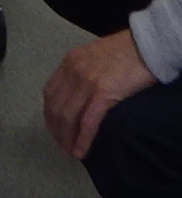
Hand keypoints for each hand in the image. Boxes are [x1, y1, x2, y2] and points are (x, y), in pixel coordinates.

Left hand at [43, 30, 157, 158]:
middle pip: (55, 107)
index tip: (54, 130)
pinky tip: (81, 151)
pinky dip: (82, 138)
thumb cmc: (127, 51)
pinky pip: (88, 120)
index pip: (50, 93)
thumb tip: (80, 91)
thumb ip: (83, 71)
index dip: (49, 115)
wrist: (148, 44)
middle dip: (56, 131)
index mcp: (69, 62)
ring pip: (68, 116)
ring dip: (66, 138)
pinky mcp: (104, 92)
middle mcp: (72, 71)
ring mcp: (87, 81)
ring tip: (70, 153)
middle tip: (61, 148)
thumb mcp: (94, 56)